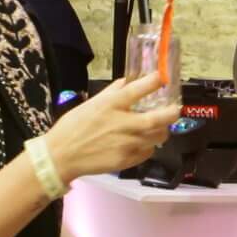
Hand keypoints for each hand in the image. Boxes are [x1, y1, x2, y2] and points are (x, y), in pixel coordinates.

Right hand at [39, 73, 178, 180]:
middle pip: (159, 118)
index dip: (155, 81)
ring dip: (161, 131)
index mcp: (111, 105)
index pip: (139, 89)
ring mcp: (127, 144)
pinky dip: (148, 146)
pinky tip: (141, 143)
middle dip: (172, 112)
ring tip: (157, 128)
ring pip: (158, 137)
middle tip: (175, 109)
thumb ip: (111, 92)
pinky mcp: (127, 160)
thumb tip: (127, 82)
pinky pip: (148, 152)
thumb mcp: (90, 104)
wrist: (61, 156)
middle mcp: (123, 124)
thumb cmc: (72, 127)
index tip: (162, 77)